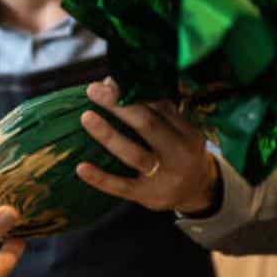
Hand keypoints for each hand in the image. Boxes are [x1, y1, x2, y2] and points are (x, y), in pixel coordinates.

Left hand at [77, 77, 218, 214]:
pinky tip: (81, 168)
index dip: (136, 92)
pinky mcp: (147, 196)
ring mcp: (164, 177)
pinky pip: (121, 186)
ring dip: (108, 135)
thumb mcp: (180, 130)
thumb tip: (112, 82)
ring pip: (133, 154)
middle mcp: (179, 154)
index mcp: (189, 132)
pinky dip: (100, 178)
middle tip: (94, 90)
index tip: (111, 80)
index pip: (162, 107)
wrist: (196, 193)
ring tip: (86, 117)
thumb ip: (155, 109)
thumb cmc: (178, 151)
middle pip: (148, 125)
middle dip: (120, 106)